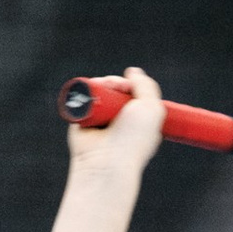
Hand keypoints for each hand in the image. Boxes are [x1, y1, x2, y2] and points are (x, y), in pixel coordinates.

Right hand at [66, 64, 166, 180]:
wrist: (106, 160)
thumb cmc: (133, 138)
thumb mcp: (152, 108)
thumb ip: (147, 86)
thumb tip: (132, 71)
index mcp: (138, 122)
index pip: (136, 95)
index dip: (134, 86)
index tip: (132, 86)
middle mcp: (119, 120)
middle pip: (117, 90)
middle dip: (117, 82)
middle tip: (118, 86)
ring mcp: (100, 119)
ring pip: (100, 91)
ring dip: (103, 84)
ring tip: (105, 88)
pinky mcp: (80, 119)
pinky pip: (82, 97)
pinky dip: (86, 89)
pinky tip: (92, 90)